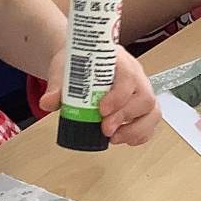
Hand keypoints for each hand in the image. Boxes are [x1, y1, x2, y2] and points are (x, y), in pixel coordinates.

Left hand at [40, 45, 159, 145]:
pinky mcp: (141, 106)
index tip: (102, 111)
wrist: (80, 61)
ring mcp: (141, 90)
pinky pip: (150, 121)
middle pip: (145, 97)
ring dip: (136, 129)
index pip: (128, 76)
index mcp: (118, 61)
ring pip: (152, 111)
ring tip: (114, 138)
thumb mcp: (64, 69)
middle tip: (105, 129)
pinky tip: (124, 140)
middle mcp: (136, 75)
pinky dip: (140, 134)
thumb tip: (48, 103)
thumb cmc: (77, 63)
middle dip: (125, 117)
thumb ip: (57, 86)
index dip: (119, 96)